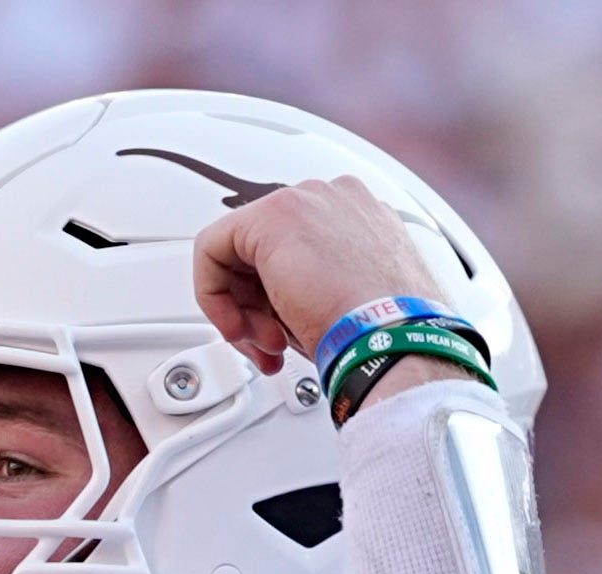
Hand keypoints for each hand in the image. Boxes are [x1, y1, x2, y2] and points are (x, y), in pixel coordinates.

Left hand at [192, 177, 446, 375]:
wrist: (390, 337)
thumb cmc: (381, 332)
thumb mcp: (348, 302)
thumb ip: (314, 286)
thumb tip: (283, 305)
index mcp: (359, 217)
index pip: (293, 254)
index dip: (277, 303)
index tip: (283, 336)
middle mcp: (332, 200)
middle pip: (263, 253)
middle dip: (257, 310)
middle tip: (271, 346)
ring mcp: (304, 201)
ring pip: (238, 253)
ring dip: (243, 311)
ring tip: (269, 344)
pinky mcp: (271, 216)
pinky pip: (211, 249)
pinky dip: (214, 295)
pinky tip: (237, 326)